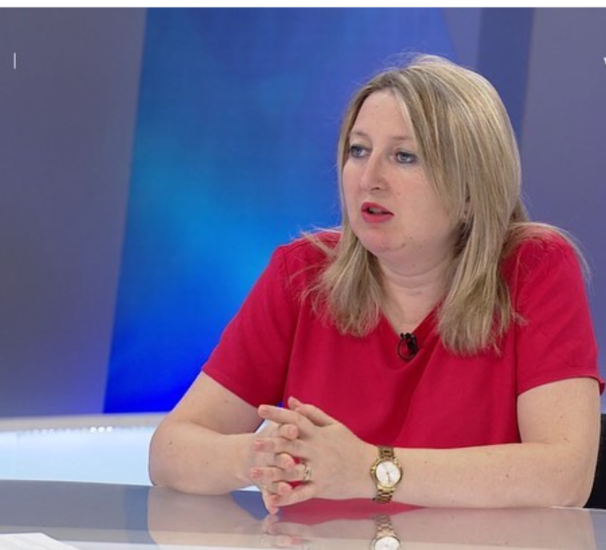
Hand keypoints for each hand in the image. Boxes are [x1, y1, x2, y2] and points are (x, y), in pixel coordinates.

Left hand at [253, 397, 374, 511]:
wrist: (372, 470)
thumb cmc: (351, 445)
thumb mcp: (334, 425)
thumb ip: (311, 413)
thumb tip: (291, 400)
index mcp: (318, 434)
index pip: (296, 419)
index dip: (278, 414)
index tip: (260, 408)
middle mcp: (317, 451)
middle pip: (291, 445)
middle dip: (271, 444)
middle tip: (253, 443)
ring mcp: (319, 470)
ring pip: (292, 471)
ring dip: (272, 473)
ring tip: (254, 474)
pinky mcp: (322, 488)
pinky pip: (302, 494)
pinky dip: (286, 497)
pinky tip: (271, 499)